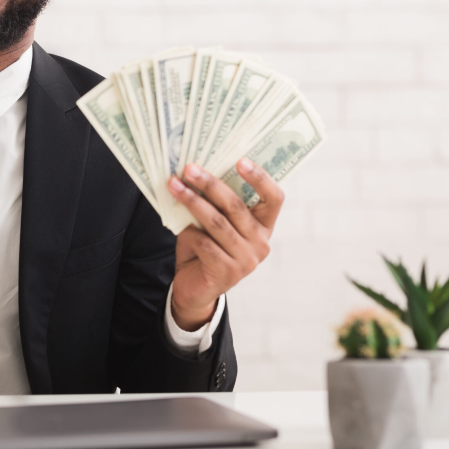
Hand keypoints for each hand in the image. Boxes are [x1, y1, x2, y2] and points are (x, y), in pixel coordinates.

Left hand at [166, 159, 283, 330]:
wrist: (195, 288)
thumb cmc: (205, 248)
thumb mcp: (213, 223)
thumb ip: (213, 204)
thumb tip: (193, 172)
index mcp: (264, 226)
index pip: (274, 198)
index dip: (260, 178)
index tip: (241, 160)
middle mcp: (261, 243)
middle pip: (236, 206)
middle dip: (210, 184)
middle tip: (189, 168)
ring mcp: (247, 260)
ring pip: (217, 222)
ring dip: (192, 201)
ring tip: (174, 185)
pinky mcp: (227, 273)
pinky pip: (204, 243)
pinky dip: (188, 231)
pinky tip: (177, 225)